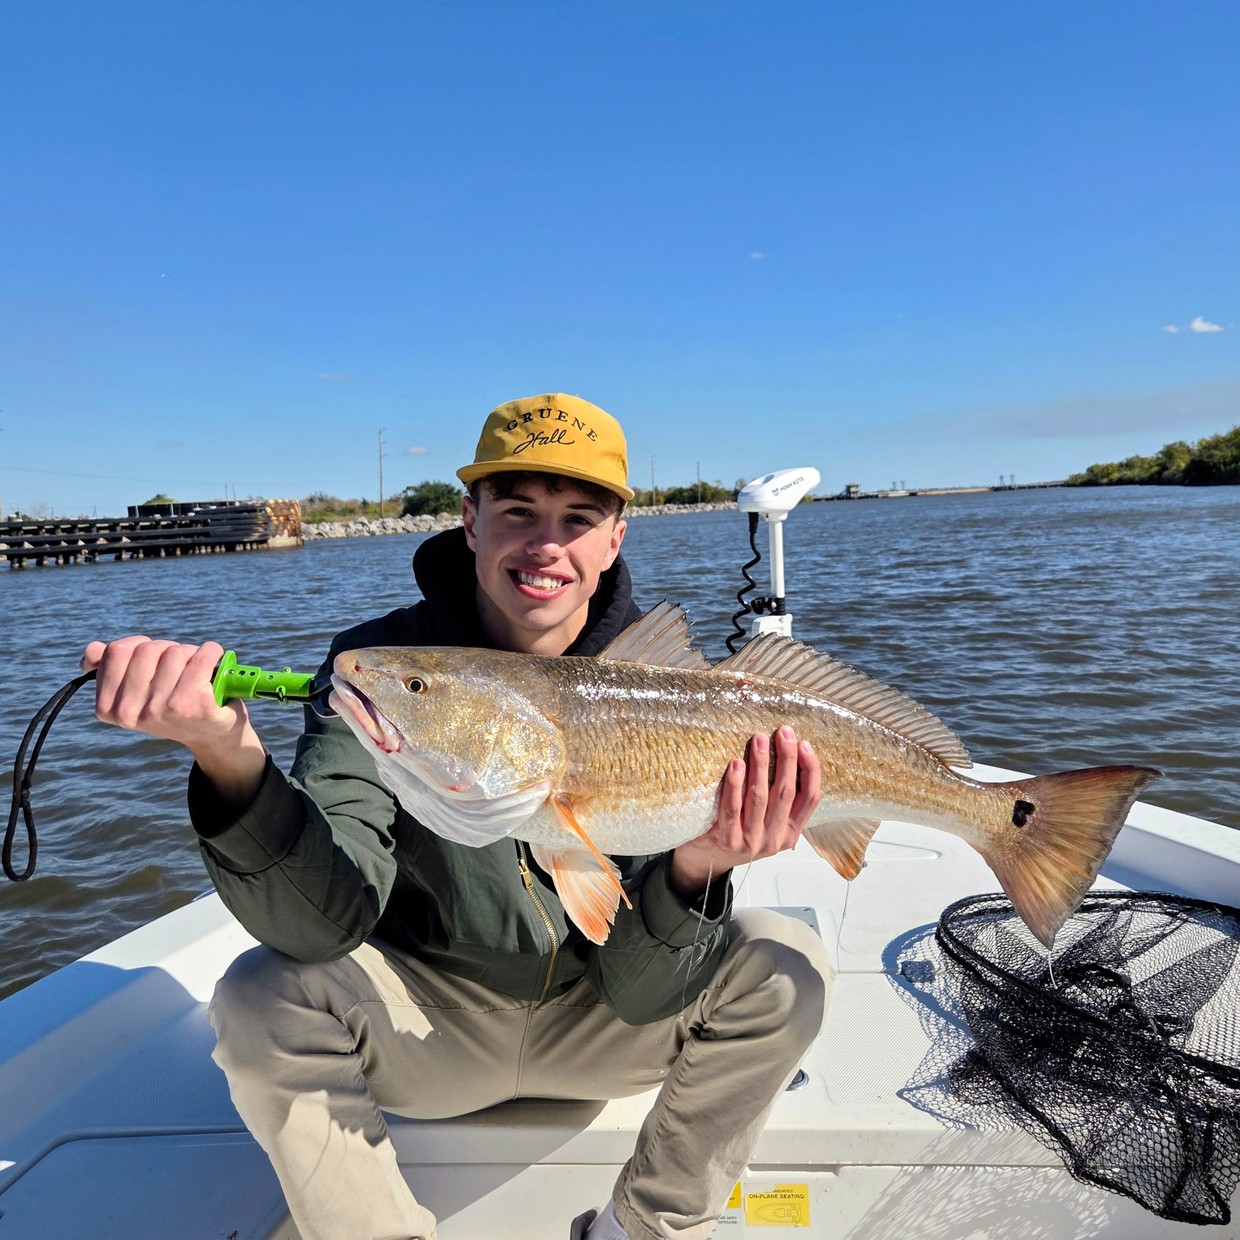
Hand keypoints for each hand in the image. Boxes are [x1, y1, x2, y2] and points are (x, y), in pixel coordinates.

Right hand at [83, 637, 265, 804]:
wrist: (213, 735)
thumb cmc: (173, 705)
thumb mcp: (137, 691)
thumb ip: (112, 668)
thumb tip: (92, 650)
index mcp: (108, 708)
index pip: (116, 651)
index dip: (140, 645)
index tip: (153, 659)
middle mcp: (131, 712)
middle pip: (148, 649)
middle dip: (167, 650)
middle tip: (180, 669)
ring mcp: (162, 709)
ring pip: (176, 652)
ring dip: (191, 654)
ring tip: (197, 674)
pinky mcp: (194, 704)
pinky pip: (203, 657)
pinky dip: (212, 652)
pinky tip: (215, 662)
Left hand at [669, 726, 821, 899]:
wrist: (705, 861)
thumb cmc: (737, 832)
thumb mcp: (767, 820)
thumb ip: (778, 798)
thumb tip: (787, 752)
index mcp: (790, 832)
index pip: (810, 798)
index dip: (810, 769)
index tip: (804, 744)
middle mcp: (774, 838)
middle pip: (786, 792)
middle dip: (787, 758)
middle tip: (783, 733)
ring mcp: (751, 841)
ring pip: (760, 797)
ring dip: (761, 765)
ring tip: (759, 740)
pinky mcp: (728, 840)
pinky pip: (733, 808)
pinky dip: (735, 785)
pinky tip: (736, 764)